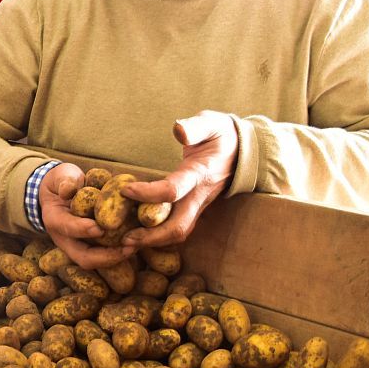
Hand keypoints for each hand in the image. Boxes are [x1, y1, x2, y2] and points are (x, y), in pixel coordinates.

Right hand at [38, 162, 132, 268]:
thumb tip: (68, 191)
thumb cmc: (64, 180)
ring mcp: (78, 246)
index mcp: (54, 219)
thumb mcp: (62, 175)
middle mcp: (65, 238)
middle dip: (106, 256)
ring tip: (135, 248)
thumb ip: (66, 181)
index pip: (67, 227)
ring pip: (96, 261)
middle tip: (128, 248)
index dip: (82, 229)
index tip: (99, 228)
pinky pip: (104, 256)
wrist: (59, 191)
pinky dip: (119, 253)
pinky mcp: (90, 247)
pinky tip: (136, 243)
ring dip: (116, 257)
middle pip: (83, 257)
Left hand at [121, 111, 238, 247]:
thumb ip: (195, 127)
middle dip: (151, 236)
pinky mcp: (194, 208)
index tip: (124, 190)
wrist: (244, 149)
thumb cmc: (223, 134)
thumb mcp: (211, 123)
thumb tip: (178, 129)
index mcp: (200, 173)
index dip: (148, 193)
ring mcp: (198, 204)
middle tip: (124, 240)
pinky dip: (157, 235)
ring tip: (125, 244)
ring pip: (178, 232)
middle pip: (178, 226)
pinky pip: (176, 227)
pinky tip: (137, 235)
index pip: (173, 190)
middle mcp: (200, 195)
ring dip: (152, 241)